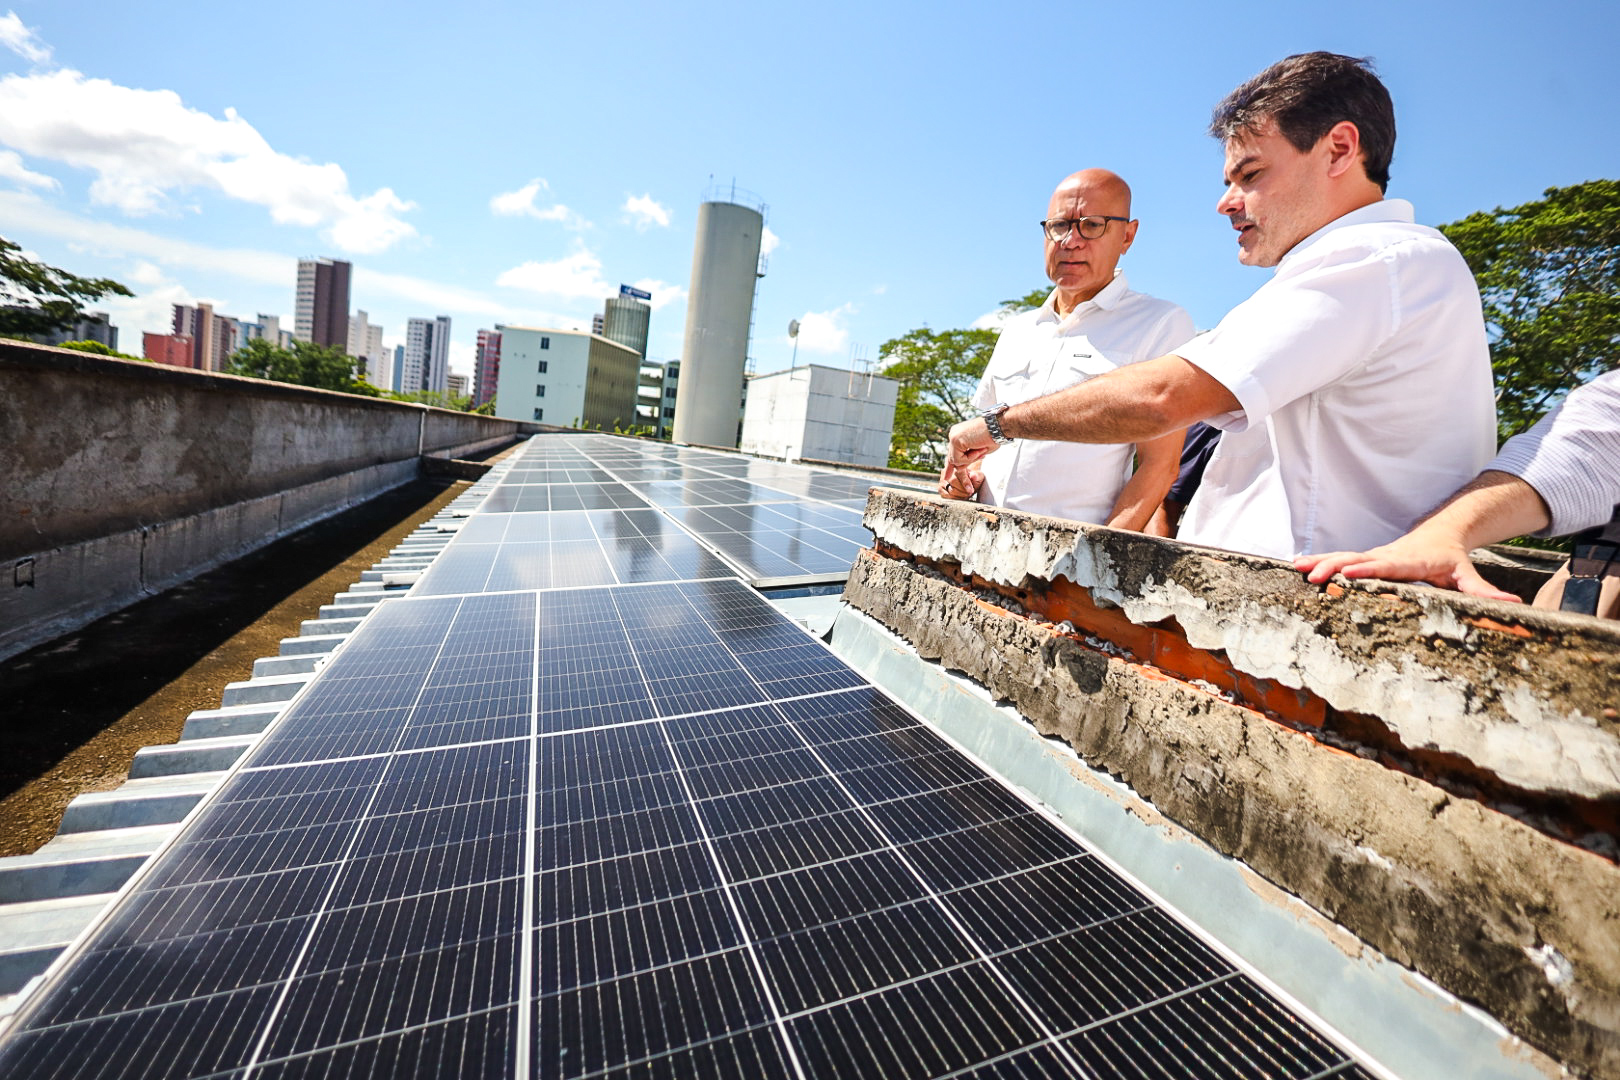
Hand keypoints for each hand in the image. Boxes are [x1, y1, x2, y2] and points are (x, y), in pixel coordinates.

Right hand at [938, 462, 982, 500]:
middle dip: (963, 491)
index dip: (966, 484)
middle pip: (954, 482)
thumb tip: (973, 476)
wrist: (968, 481)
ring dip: (959, 495)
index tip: (971, 491)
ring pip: (950, 490)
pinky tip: (959, 497)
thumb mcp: (978, 476)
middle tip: (970, 493)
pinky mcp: (940, 488)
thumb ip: (976, 476)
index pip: (960, 475)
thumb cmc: (973, 479)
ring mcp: (942, 480)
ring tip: (965, 495)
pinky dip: (953, 498)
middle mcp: (947, 472)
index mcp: (957, 466)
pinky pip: (945, 495)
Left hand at [947, 417, 998, 471]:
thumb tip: (958, 468)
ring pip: (955, 460)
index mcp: (959, 434)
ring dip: (971, 459)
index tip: (946, 476)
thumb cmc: (993, 438)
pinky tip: (978, 449)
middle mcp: (954, 434)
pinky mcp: (955, 440)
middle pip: (953, 458)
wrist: (999, 426)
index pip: (952, 453)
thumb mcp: (978, 451)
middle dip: (966, 462)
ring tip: (982, 449)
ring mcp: (953, 436)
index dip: (949, 466)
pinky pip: (958, 459)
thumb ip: (968, 458)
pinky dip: (970, 458)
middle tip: (982, 451)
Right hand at [1295, 526, 1520, 602]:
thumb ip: (1484, 591)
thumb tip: (1513, 605)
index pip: (1384, 565)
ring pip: (1341, 556)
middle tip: (1311, 574)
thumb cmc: (1451, 559)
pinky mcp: (1364, 558)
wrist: (1440, 535)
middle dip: (1332, 566)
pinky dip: (1317, 560)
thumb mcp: (1467, 574)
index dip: (1365, 568)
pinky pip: (1338, 559)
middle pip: (1355, 559)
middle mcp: (1385, 556)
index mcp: (1407, 562)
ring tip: (1296, 567)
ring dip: (1319, 561)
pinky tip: (1296, 564)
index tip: (1347, 572)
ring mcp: (1372, 556)